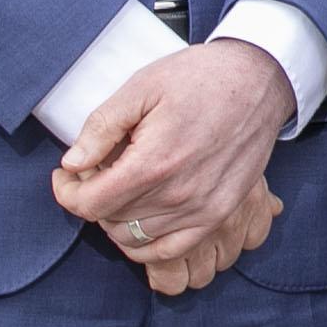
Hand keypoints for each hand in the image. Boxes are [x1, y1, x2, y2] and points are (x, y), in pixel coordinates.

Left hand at [51, 37, 295, 277]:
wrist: (260, 79)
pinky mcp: (219, 213)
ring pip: (135, 239)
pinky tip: (141, 218)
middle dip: (92, 198)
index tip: (66, 174)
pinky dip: (147, 243)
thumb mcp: (142, 86)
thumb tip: (72, 163)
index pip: (89, 204)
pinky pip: (171, 249)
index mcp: (154, 162)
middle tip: (96, 171)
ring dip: (117, 219)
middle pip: (110, 221)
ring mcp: (203, 209)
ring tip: (120, 188)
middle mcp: (179, 194)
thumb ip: (102, 126)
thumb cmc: (200, 77)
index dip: (67, 192)